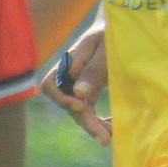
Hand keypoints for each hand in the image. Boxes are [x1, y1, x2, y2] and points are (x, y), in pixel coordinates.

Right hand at [44, 26, 111, 143]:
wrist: (117, 27)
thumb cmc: (111, 33)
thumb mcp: (105, 48)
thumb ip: (93, 69)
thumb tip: (79, 94)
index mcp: (68, 62)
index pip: (51, 86)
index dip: (62, 100)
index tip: (82, 105)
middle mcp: (68, 77)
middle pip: (68, 105)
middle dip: (86, 123)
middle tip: (105, 139)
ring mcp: (77, 85)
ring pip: (79, 112)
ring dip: (94, 126)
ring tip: (112, 137)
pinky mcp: (88, 92)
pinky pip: (89, 111)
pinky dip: (99, 121)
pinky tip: (113, 125)